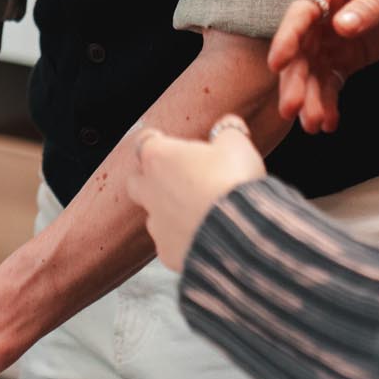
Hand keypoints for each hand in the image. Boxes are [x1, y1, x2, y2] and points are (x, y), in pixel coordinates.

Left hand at [128, 117, 266, 273]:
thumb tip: (229, 125)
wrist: (242, 234)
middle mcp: (150, 190)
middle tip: (178, 178)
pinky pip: (170, 244)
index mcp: (160, 158)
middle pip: (136, 180)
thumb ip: (228, 132)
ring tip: (199, 212)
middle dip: (150, 179)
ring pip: (153, 215)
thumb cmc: (234, 183)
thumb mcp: (237, 146)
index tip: (165, 142)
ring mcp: (156, 224)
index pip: (144, 142)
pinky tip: (205, 239)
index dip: (156, 141)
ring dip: (170, 212)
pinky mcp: (167, 253)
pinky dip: (183, 240)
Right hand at [270, 0, 378, 133]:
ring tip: (313, 125)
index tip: (277, 64)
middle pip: (302, 46)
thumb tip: (340, 27)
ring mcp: (336, 33)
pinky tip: (330, 122)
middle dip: (295, 79)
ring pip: (313, 68)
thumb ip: (372, 4)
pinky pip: (332, 79)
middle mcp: (326, 7)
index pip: (302, 10)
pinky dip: (328, 100)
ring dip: (310, 96)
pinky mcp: (350, 53)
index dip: (287, 37)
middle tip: (292, 109)